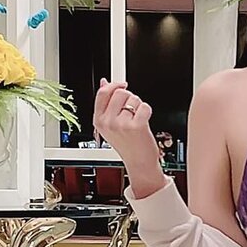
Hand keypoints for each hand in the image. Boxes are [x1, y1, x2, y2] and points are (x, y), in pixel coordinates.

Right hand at [92, 79, 166, 194]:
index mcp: (99, 121)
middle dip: (130, 97)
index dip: (114, 85)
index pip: (102, 93)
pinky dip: (147, 112)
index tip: (122, 85)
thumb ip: (106, 104)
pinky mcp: (137, 126)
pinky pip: (144, 107)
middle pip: (120, 93)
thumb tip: (104, 82)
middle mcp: (108, 122)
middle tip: (132, 111)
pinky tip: (144, 123)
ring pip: (134, 99)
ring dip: (139, 106)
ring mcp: (121, 124)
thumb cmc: (127, 145)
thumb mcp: (110, 126)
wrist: (139, 164)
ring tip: (137, 120)